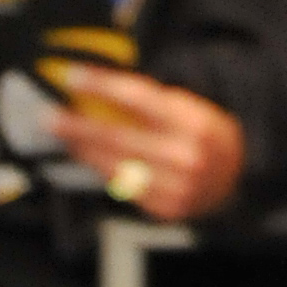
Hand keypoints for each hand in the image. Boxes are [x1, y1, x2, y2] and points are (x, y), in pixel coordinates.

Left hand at [47, 64, 246, 220]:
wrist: (235, 177)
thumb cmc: (205, 134)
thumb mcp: (188, 106)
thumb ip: (150, 100)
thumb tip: (99, 88)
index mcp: (193, 122)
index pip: (138, 98)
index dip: (101, 86)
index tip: (73, 77)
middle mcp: (185, 157)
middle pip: (119, 138)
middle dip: (79, 126)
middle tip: (51, 116)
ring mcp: (175, 187)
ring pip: (115, 167)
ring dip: (84, 150)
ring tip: (65, 135)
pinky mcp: (165, 209)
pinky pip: (123, 187)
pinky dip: (102, 170)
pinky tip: (88, 156)